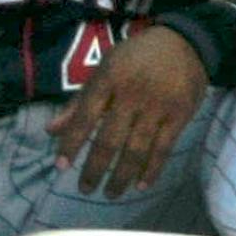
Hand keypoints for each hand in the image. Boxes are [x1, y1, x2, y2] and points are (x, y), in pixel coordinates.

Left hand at [48, 26, 208, 196]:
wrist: (184, 42)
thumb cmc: (135, 58)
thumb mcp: (104, 70)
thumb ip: (78, 102)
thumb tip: (50, 131)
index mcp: (109, 79)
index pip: (85, 116)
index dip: (72, 143)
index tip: (61, 166)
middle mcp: (132, 94)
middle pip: (110, 140)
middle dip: (95, 168)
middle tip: (85, 189)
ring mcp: (158, 106)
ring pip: (136, 149)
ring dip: (121, 176)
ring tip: (110, 193)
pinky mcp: (180, 116)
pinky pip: (164, 149)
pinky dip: (151, 170)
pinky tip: (140, 185)